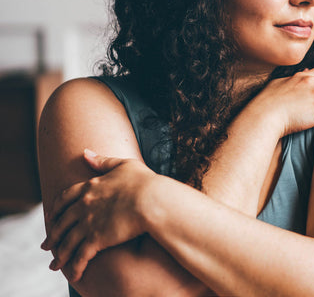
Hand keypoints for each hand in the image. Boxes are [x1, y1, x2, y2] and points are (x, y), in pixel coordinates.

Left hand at [41, 149, 156, 281]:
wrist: (152, 200)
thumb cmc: (143, 181)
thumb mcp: (123, 165)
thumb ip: (102, 161)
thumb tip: (86, 152)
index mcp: (89, 187)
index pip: (64, 198)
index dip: (56, 209)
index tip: (52, 217)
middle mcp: (84, 205)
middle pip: (61, 222)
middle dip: (53, 236)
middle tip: (47, 245)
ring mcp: (88, 223)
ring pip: (67, 242)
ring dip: (60, 256)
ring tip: (55, 266)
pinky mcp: (97, 239)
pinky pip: (81, 256)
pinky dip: (74, 267)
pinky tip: (73, 275)